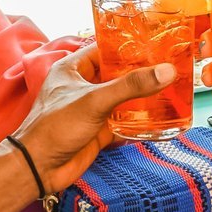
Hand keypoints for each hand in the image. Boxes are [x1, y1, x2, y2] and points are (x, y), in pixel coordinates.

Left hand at [13, 44, 173, 193]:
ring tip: (172, 88)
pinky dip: (139, 122)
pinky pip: (124, 122)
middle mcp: (83, 86)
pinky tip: (161, 118)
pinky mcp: (99, 130)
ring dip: (142, 97)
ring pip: (122, 99)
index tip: (155, 43)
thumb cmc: (54, 127)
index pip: (104, 49)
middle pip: (117, 74)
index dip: (128, 46)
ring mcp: (91, 109)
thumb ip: (130, 86)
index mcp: (73, 68)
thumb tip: (165, 71)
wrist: (39, 168)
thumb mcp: (94, 100)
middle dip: (140, 73)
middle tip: (170, 66)